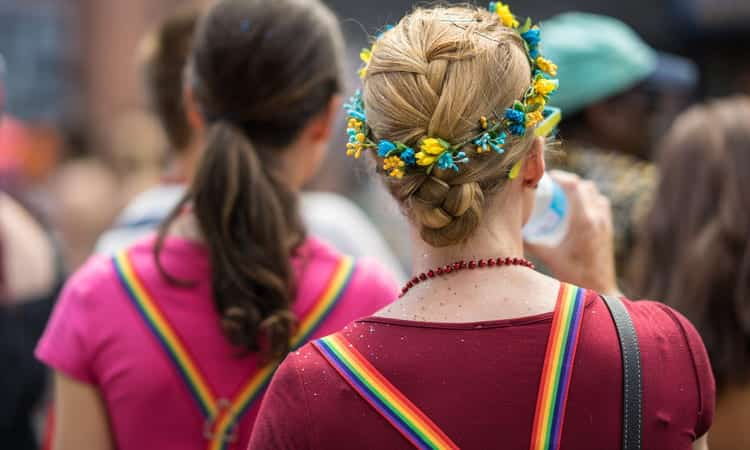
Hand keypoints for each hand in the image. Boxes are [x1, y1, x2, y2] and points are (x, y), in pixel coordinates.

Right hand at [525, 170, 620, 294]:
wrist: (599, 289)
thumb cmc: (573, 275)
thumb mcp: (548, 256)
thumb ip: (530, 242)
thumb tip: (512, 230)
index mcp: (583, 221)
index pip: (574, 186)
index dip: (559, 177)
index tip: (546, 179)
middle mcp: (597, 217)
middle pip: (584, 186)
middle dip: (568, 183)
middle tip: (551, 187)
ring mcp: (605, 222)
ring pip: (594, 193)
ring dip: (579, 190)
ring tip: (563, 197)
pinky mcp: (608, 228)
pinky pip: (600, 203)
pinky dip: (588, 200)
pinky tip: (575, 211)